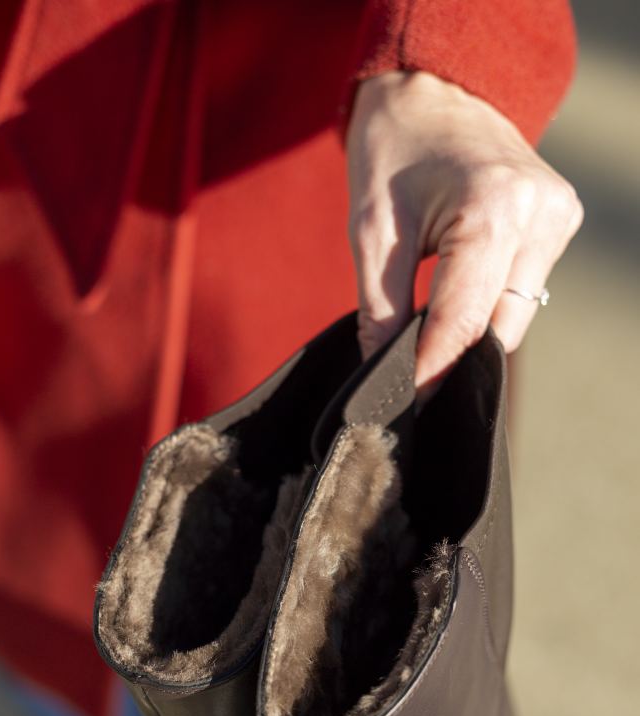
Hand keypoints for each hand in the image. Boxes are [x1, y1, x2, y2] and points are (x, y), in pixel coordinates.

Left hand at [347, 71, 583, 386]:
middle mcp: (540, 215)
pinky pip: (523, 293)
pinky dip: (488, 312)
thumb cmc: (394, 151)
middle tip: (410, 390)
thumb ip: (381, 309)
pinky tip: (458, 315)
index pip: (464, 321)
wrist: (433, 91)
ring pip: (515, 318)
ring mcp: (558, 219)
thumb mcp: (372, 230)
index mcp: (493, 209)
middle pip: (499, 329)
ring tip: (428, 352)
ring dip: (473, 339)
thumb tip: (385, 377)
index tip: (406, 408)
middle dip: (454, 362)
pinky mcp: (559, 224)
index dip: (433, 372)